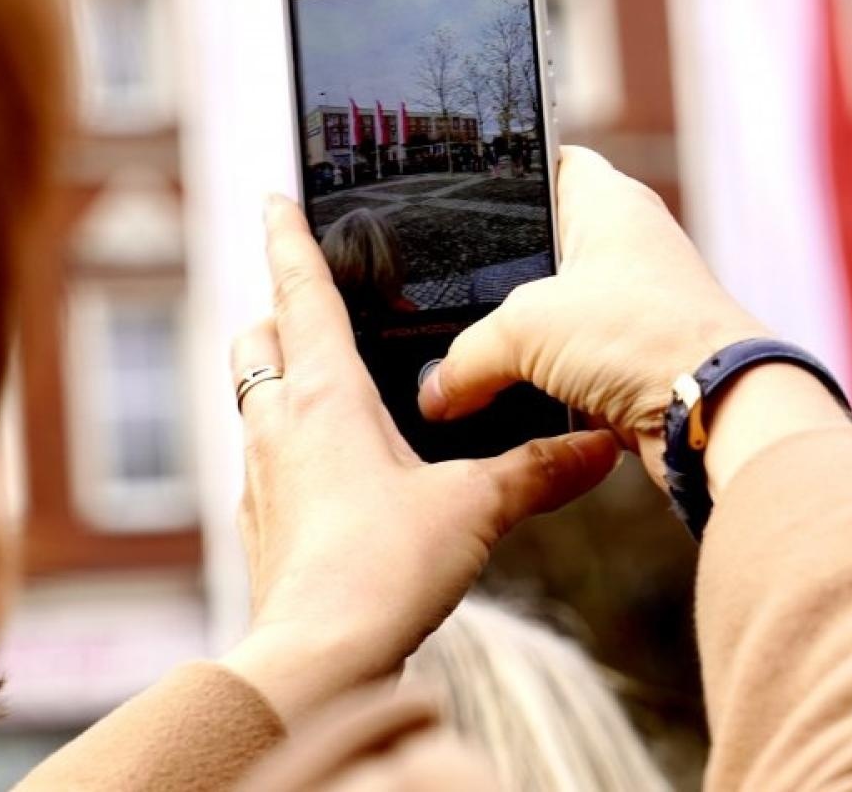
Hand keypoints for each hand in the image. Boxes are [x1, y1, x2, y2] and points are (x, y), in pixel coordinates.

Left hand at [220, 196, 618, 723]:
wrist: (319, 654)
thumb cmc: (386, 568)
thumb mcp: (477, 509)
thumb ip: (538, 470)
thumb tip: (598, 448)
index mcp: (325, 394)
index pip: (300, 292)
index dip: (288, 238)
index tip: (273, 197)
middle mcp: (280, 422)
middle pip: (258, 337)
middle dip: (276, 310)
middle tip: (309, 300)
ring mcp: (261, 473)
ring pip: (253, 396)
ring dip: (277, 374)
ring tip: (323, 380)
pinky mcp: (260, 520)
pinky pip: (263, 456)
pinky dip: (285, 440)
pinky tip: (326, 468)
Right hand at [417, 146, 847, 492]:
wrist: (715, 413)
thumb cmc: (641, 337)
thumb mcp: (525, 331)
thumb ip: (467, 356)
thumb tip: (434, 391)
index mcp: (608, 201)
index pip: (549, 160)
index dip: (505, 170)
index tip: (457, 192)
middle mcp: (627, 245)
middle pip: (543, 246)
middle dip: (496, 275)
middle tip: (446, 288)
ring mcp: (635, 304)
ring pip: (556, 311)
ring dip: (522, 337)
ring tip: (469, 349)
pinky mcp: (636, 359)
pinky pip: (573, 362)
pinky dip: (545, 380)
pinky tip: (507, 393)